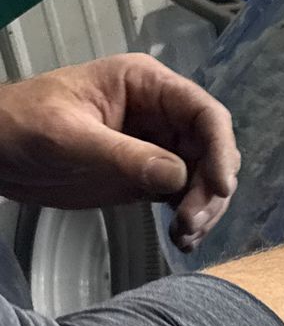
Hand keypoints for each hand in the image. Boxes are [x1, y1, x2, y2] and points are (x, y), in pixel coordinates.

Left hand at [0, 55, 239, 252]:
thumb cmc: (19, 126)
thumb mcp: (67, 137)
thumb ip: (124, 155)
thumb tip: (179, 176)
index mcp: (146, 86)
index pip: (204, 113)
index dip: (221, 149)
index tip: (220, 188)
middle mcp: (161, 115)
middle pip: (212, 150)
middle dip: (211, 188)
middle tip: (191, 221)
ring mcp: (157, 147)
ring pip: (204, 178)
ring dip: (204, 209)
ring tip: (184, 235)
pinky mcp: (148, 177)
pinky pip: (184, 198)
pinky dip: (189, 220)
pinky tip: (181, 239)